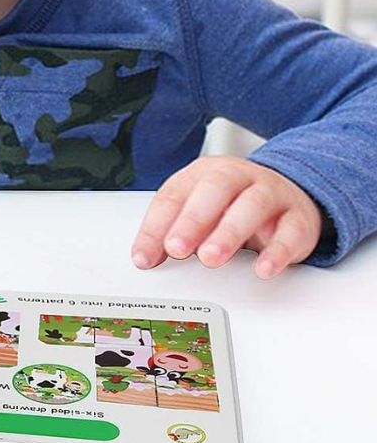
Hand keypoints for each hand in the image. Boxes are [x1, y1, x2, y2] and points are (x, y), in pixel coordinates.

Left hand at [131, 155, 322, 279]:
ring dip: (229, 233)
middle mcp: (237, 177)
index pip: (175, 195)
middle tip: (176, 248)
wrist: (288, 195)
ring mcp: (270, 194)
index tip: (144, 256)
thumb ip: (171, 231)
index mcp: (204, 173)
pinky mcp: (298, 218)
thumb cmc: (232, 205)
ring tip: (211, 258)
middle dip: (192, 220)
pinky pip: (291, 231)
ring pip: (252, 206)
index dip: (156, 226)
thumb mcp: (197, 212)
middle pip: (215, 190)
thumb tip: (146, 257)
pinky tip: (263, 269)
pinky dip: (277, 252)